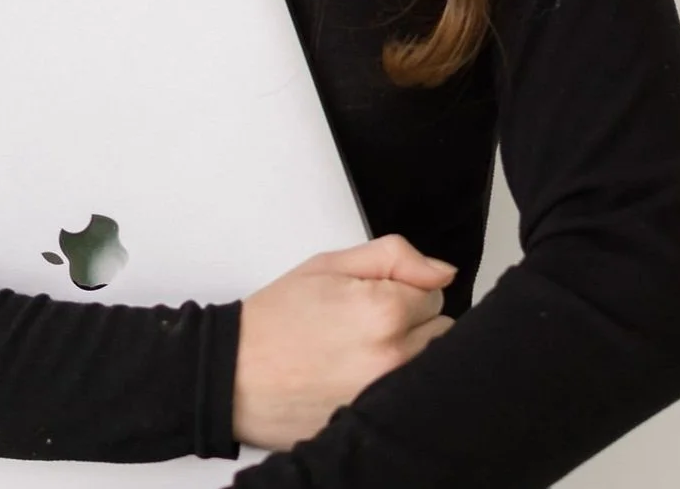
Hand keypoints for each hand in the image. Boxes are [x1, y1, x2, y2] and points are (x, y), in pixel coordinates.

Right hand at [232, 233, 456, 451]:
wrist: (236, 373)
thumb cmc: (277, 319)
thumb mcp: (330, 265)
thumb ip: (394, 257)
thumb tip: (442, 272)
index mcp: (383, 311)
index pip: (435, 293)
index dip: (406, 289)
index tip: (375, 296)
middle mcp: (392, 358)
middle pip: (443, 333)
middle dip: (415, 323)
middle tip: (370, 323)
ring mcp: (386, 396)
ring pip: (431, 366)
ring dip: (409, 356)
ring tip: (366, 352)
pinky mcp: (377, 422)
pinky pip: (410, 399)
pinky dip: (395, 388)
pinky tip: (363, 378)